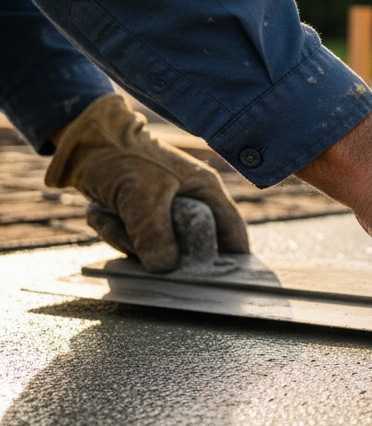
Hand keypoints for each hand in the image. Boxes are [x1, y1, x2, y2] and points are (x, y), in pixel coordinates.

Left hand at [45, 93, 248, 271]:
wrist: (83, 143)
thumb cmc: (124, 159)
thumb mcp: (143, 196)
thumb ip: (157, 234)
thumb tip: (165, 269)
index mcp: (206, 192)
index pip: (233, 234)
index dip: (231, 260)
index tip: (216, 282)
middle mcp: (191, 205)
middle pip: (190, 249)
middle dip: (162, 251)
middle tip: (141, 245)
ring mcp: (165, 213)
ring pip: (157, 249)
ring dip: (129, 241)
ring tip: (112, 218)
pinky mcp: (140, 219)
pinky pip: (134, 243)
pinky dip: (115, 233)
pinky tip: (103, 215)